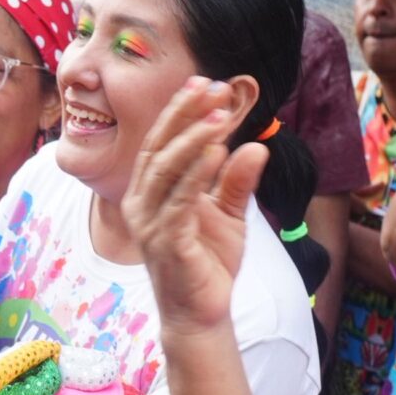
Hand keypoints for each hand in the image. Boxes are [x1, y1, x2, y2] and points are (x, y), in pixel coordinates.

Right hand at [122, 78, 265, 335]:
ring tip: (220, 115)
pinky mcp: (166, 243)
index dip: (180, 111)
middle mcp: (141, 204)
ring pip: (166, 170)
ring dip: (194, 139)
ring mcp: (149, 223)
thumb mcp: (228, 215)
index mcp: (150, 193)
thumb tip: (254, 146)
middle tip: (213, 87)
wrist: (201, 313)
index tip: (204, 82)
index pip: (161, 142)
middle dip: (185, 115)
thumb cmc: (208, 264)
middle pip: (158, 148)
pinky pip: (180, 201)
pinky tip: (218, 152)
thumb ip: (235, 181)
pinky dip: (197, 175)